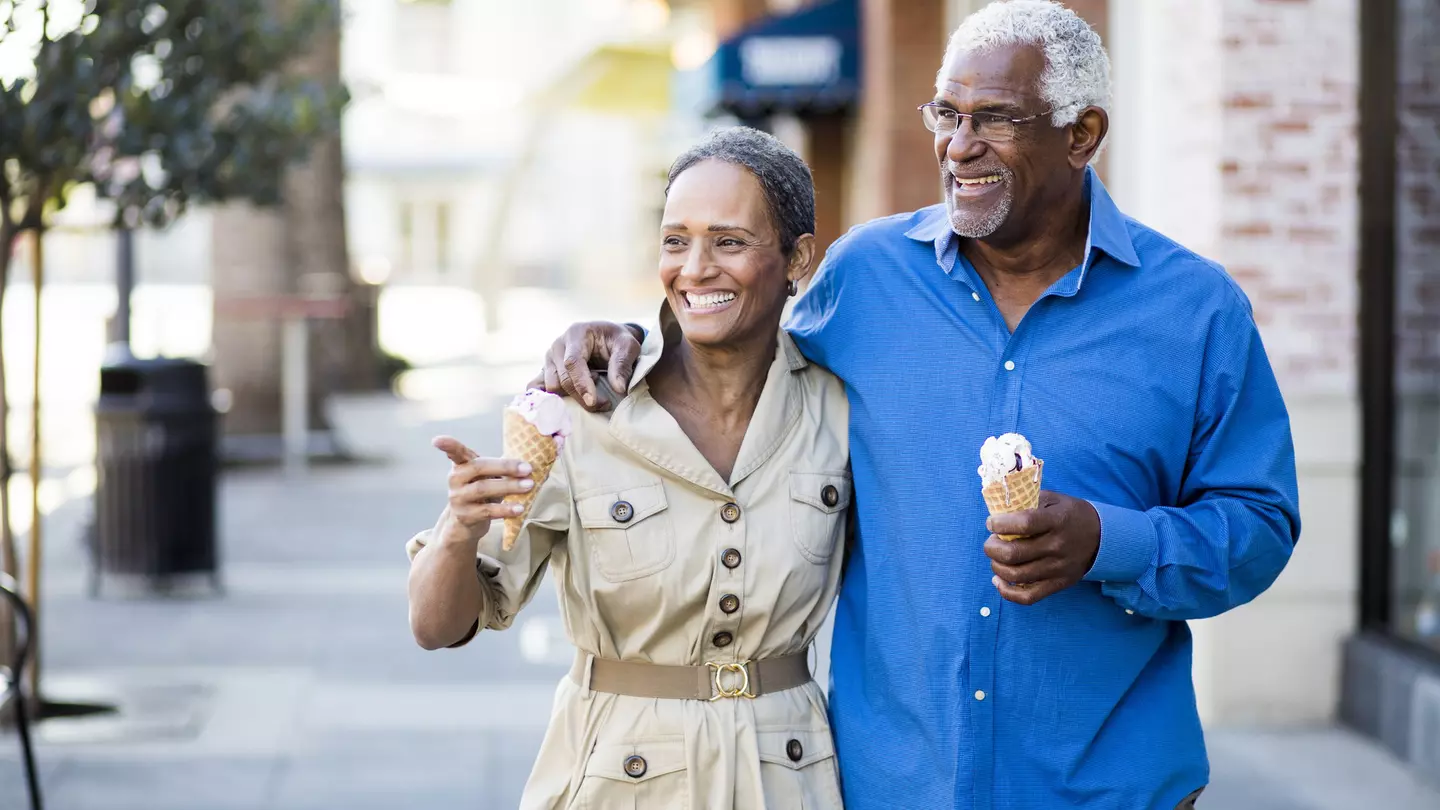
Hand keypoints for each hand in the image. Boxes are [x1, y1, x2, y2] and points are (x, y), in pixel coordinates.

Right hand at [432, 436, 533, 542]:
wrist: (466, 524)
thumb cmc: (481, 493)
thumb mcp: (485, 477)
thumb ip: (498, 467)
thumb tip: (528, 462)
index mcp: (461, 465)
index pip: (455, 452)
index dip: (448, 445)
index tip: (437, 440)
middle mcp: (455, 479)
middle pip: (478, 468)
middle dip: (505, 467)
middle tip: (527, 469)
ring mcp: (458, 498)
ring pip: (483, 489)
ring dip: (509, 486)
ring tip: (529, 486)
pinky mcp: (465, 516)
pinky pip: (487, 511)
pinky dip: (505, 509)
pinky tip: (520, 508)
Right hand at [527, 321, 641, 411]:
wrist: (607, 338)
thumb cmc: (617, 340)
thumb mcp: (627, 346)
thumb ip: (622, 364)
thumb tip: (618, 388)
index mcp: (576, 334)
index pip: (573, 362)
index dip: (581, 383)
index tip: (593, 401)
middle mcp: (558, 345)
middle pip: (562, 378)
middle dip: (581, 396)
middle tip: (605, 404)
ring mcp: (549, 359)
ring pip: (551, 386)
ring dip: (571, 397)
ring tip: (592, 392)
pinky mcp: (546, 371)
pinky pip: (538, 388)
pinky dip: (549, 400)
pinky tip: (566, 406)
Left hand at [983, 491, 1100, 605]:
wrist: (1101, 537)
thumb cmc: (1069, 515)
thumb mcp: (1053, 499)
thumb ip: (1028, 501)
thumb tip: (998, 509)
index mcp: (1057, 521)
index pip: (1024, 524)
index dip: (1000, 524)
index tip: (991, 523)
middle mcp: (1057, 546)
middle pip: (1014, 554)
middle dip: (992, 548)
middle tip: (991, 542)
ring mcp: (1058, 568)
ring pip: (1016, 575)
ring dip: (997, 567)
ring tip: (996, 557)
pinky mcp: (1058, 584)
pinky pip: (1028, 597)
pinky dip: (1007, 591)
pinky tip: (999, 580)